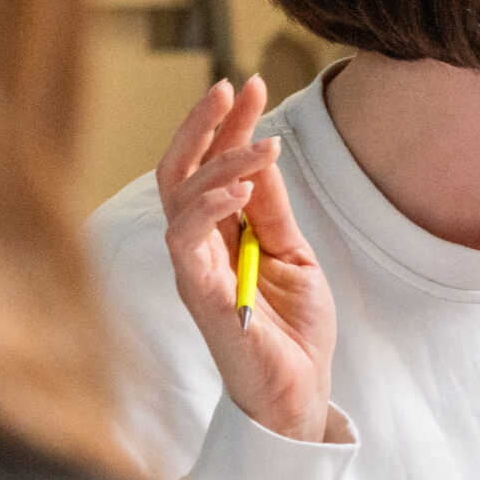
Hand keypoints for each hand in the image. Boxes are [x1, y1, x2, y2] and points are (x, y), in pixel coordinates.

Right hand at [157, 76, 338, 442]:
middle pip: (180, 170)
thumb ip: (274, 210)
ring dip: (222, 162)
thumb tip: (263, 152)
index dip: (225, 124)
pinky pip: (185, 242)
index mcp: (219, 234)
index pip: (208, 166)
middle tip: (237, 86)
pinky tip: (240, 188)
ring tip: (262, 144)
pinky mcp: (200, 295)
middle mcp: (197, 246)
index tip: (249, 84)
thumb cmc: (293, 332)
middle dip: (207, 124)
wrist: (299, 395)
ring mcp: (194, 269)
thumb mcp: (293, 256)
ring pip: (182, 197)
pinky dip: (209, 207)